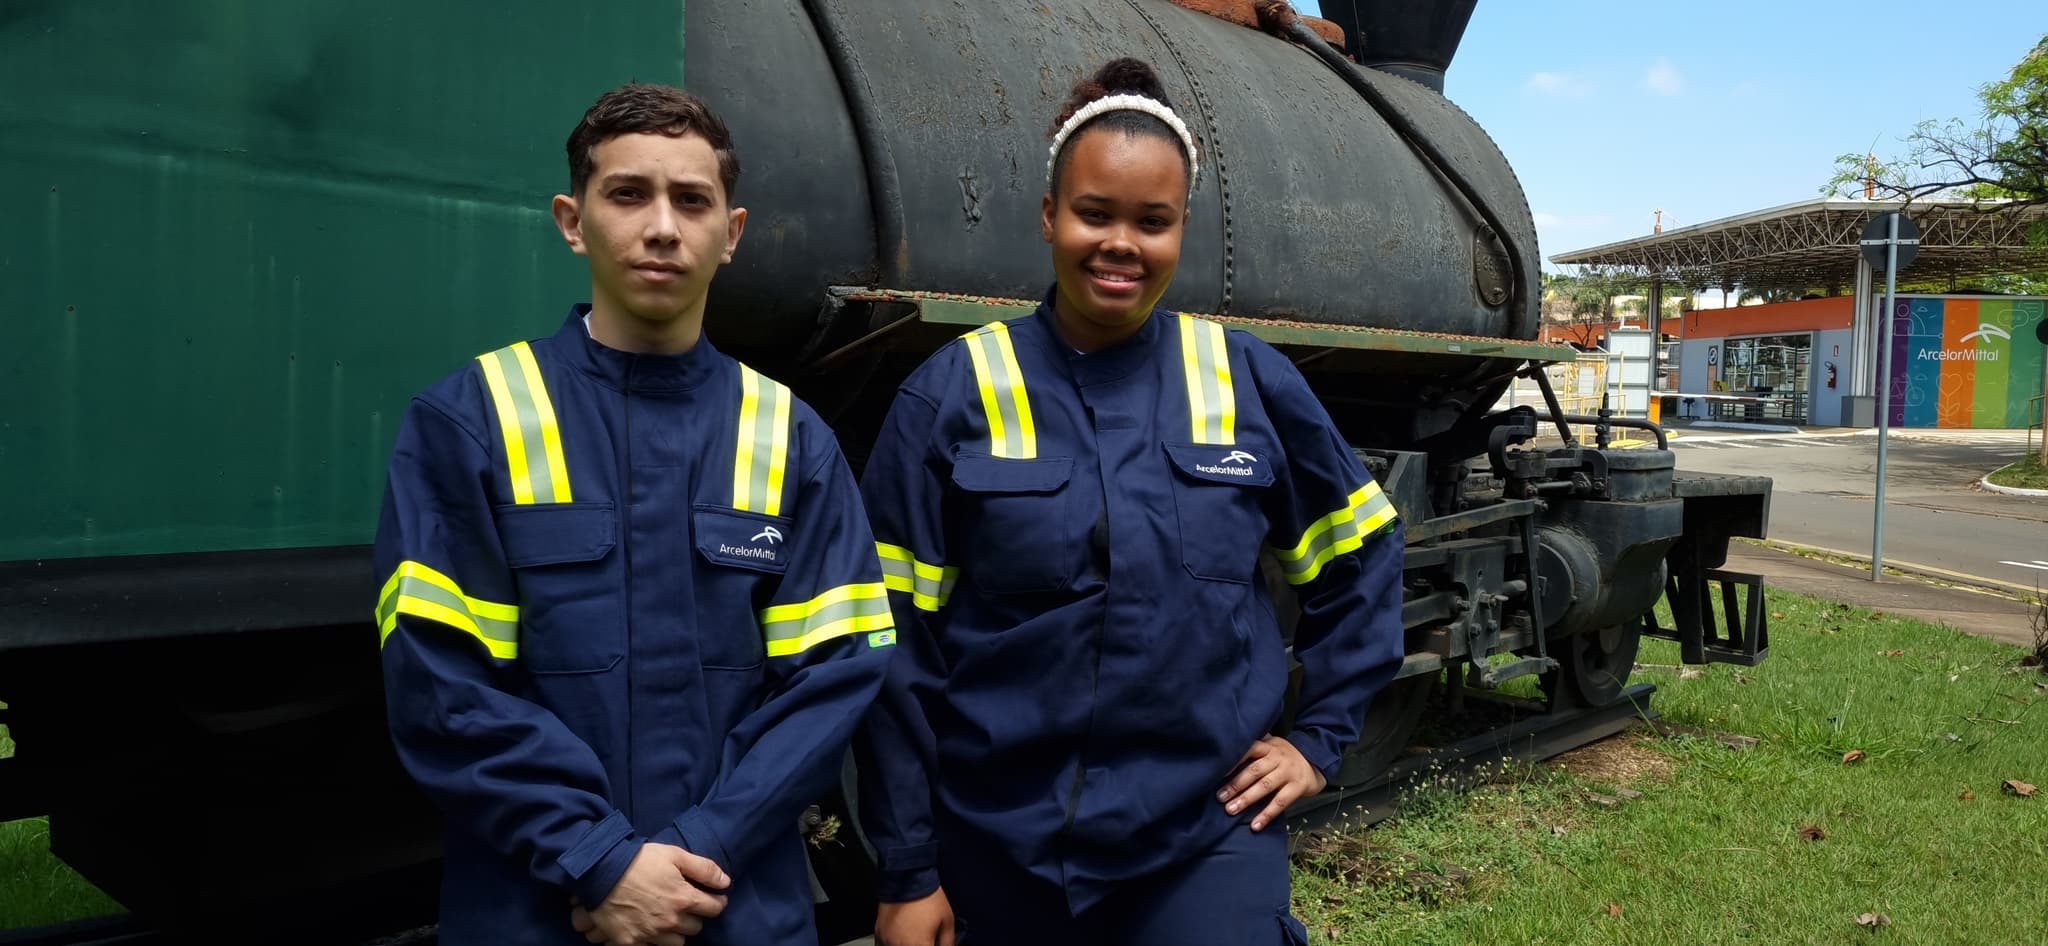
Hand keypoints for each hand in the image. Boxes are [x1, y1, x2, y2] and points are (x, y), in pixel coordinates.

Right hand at [573, 843, 730, 944]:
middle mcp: (671, 921)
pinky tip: (651, 930)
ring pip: (678, 943)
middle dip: (695, 916)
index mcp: (684, 899)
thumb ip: (704, 868)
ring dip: (677, 932)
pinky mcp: (632, 943)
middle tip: (686, 905)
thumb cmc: (639, 860)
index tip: (714, 897)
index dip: (717, 901)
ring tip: (670, 919)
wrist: (600, 873)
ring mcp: (651, 934)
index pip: (714, 908)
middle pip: (696, 927)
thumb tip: (726, 882)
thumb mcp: (674, 855)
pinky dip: (655, 941)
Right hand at [875, 886, 955, 945]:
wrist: (907, 877)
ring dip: (905, 945)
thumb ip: (948, 943)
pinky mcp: (878, 934)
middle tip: (924, 940)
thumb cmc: (929, 898)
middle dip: (921, 945)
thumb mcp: (947, 921)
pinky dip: (892, 945)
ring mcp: (887, 941)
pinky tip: (901, 941)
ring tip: (913, 938)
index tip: (932, 944)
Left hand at [1216, 735, 1326, 830]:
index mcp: (1268, 747)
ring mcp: (1288, 772)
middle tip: (1220, 797)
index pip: (1249, 749)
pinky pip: (1280, 802)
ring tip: (1231, 810)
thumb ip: (1254, 748)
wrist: (1316, 760)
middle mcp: (1277, 758)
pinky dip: (1266, 815)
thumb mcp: (1271, 745)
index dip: (1233, 760)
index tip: (1217, 772)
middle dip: (1235, 784)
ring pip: (1265, 786)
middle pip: (1254, 771)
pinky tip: (1255, 825)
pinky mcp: (1297, 787)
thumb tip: (1224, 755)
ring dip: (1246, 799)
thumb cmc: (1285, 755)